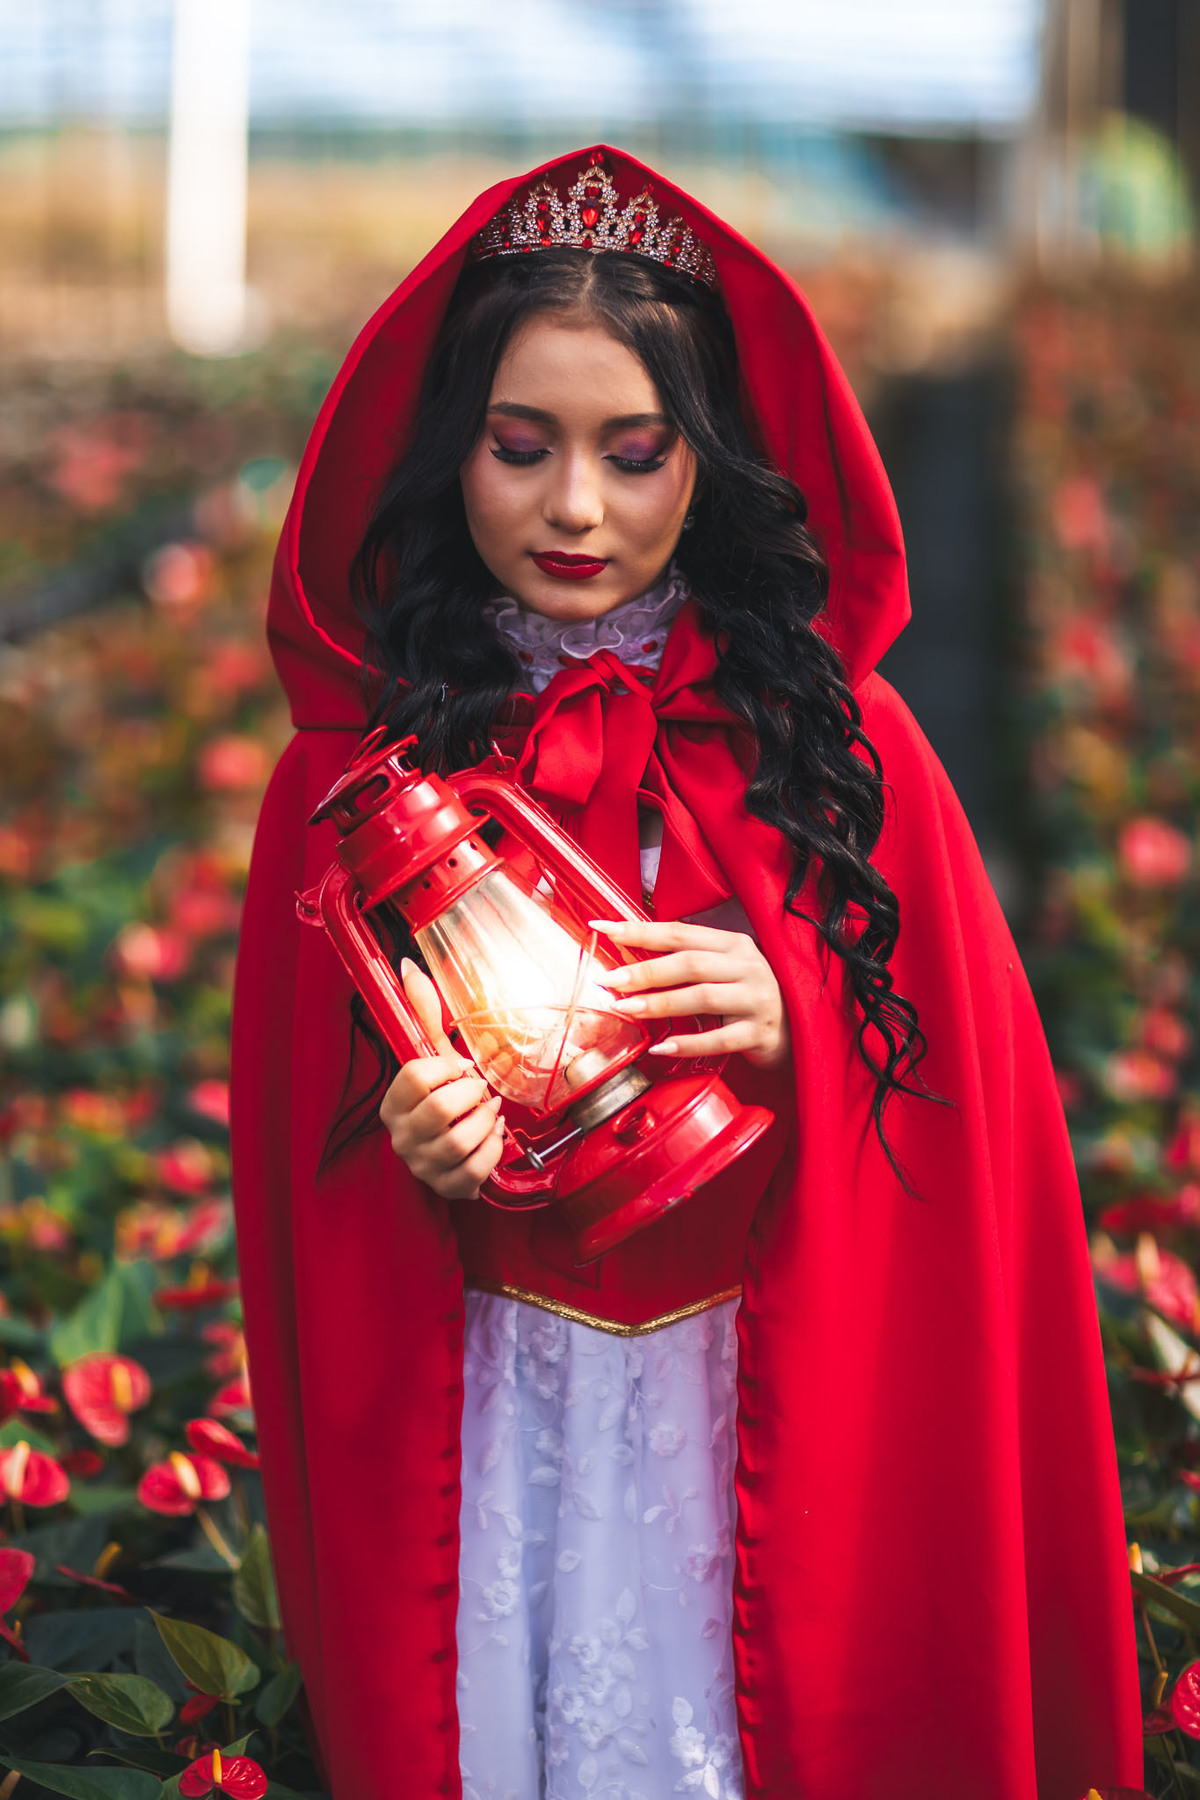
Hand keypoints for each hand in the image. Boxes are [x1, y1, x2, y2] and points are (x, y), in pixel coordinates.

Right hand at [378, 959, 504, 1198]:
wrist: (445, 1153)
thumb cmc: (440, 1099)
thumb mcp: (431, 1057)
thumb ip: (423, 1014)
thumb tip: (406, 965)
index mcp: (393, 1102)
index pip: (416, 1076)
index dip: (447, 1067)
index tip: (457, 1067)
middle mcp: (401, 1135)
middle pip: (441, 1109)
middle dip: (472, 1094)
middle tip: (480, 1089)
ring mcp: (422, 1164)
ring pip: (462, 1141)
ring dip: (486, 1122)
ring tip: (488, 1112)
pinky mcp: (446, 1186)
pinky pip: (478, 1170)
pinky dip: (494, 1150)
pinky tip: (493, 1137)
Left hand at [589, 918, 789, 1071]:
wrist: (797, 1030)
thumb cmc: (747, 996)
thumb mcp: (723, 969)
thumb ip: (686, 959)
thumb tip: (628, 953)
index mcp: (733, 944)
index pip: (678, 933)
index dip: (638, 930)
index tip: (601, 929)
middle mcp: (747, 967)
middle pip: (689, 964)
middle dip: (644, 971)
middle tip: (609, 980)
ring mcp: (757, 1000)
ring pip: (702, 998)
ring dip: (660, 1003)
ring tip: (626, 1009)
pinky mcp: (760, 1033)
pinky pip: (720, 1039)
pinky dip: (689, 1043)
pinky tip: (662, 1046)